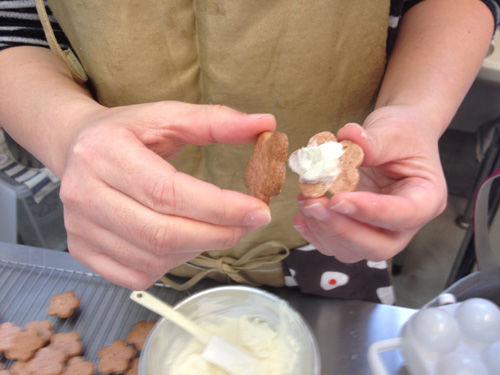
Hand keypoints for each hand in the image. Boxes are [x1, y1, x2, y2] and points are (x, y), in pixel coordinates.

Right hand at [59, 101, 274, 288]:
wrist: (77, 147)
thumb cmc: (126, 133)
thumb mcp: (167, 116)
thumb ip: (215, 121)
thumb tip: (265, 124)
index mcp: (105, 154)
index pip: (168, 192)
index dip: (219, 207)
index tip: (258, 210)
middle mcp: (85, 194)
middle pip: (162, 233)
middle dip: (218, 234)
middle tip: (249, 224)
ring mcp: (79, 228)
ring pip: (153, 259)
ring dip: (198, 249)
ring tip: (218, 228)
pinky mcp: (82, 251)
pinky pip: (137, 275)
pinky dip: (171, 265)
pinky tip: (185, 243)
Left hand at [292, 105, 447, 262]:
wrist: (395, 139)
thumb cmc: (404, 134)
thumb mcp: (395, 130)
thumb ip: (374, 140)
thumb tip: (349, 138)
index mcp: (426, 199)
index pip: (404, 215)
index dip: (370, 211)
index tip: (338, 199)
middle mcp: (404, 224)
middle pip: (378, 247)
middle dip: (342, 230)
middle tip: (313, 205)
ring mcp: (379, 231)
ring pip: (353, 251)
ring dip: (324, 231)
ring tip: (305, 201)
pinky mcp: (357, 229)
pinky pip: (335, 244)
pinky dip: (315, 233)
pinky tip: (301, 215)